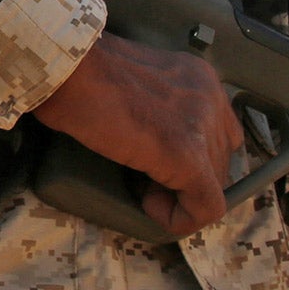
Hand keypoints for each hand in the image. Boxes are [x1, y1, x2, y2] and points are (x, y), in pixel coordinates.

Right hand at [33, 34, 240, 237]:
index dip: (192, 158)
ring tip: (141, 187)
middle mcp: (211, 98)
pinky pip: (206, 206)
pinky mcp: (188, 156)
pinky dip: (180, 218)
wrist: (68, 71)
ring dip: (179, 196)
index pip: (220, 133)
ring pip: (215, 185)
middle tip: (144, 180)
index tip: (155, 161)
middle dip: (186, 181)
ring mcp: (203, 126)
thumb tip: (157, 145)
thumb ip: (160, 105)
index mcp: (198, 78)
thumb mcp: (137, 83)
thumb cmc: (82, 74)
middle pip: (220, 161)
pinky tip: (147, 204)